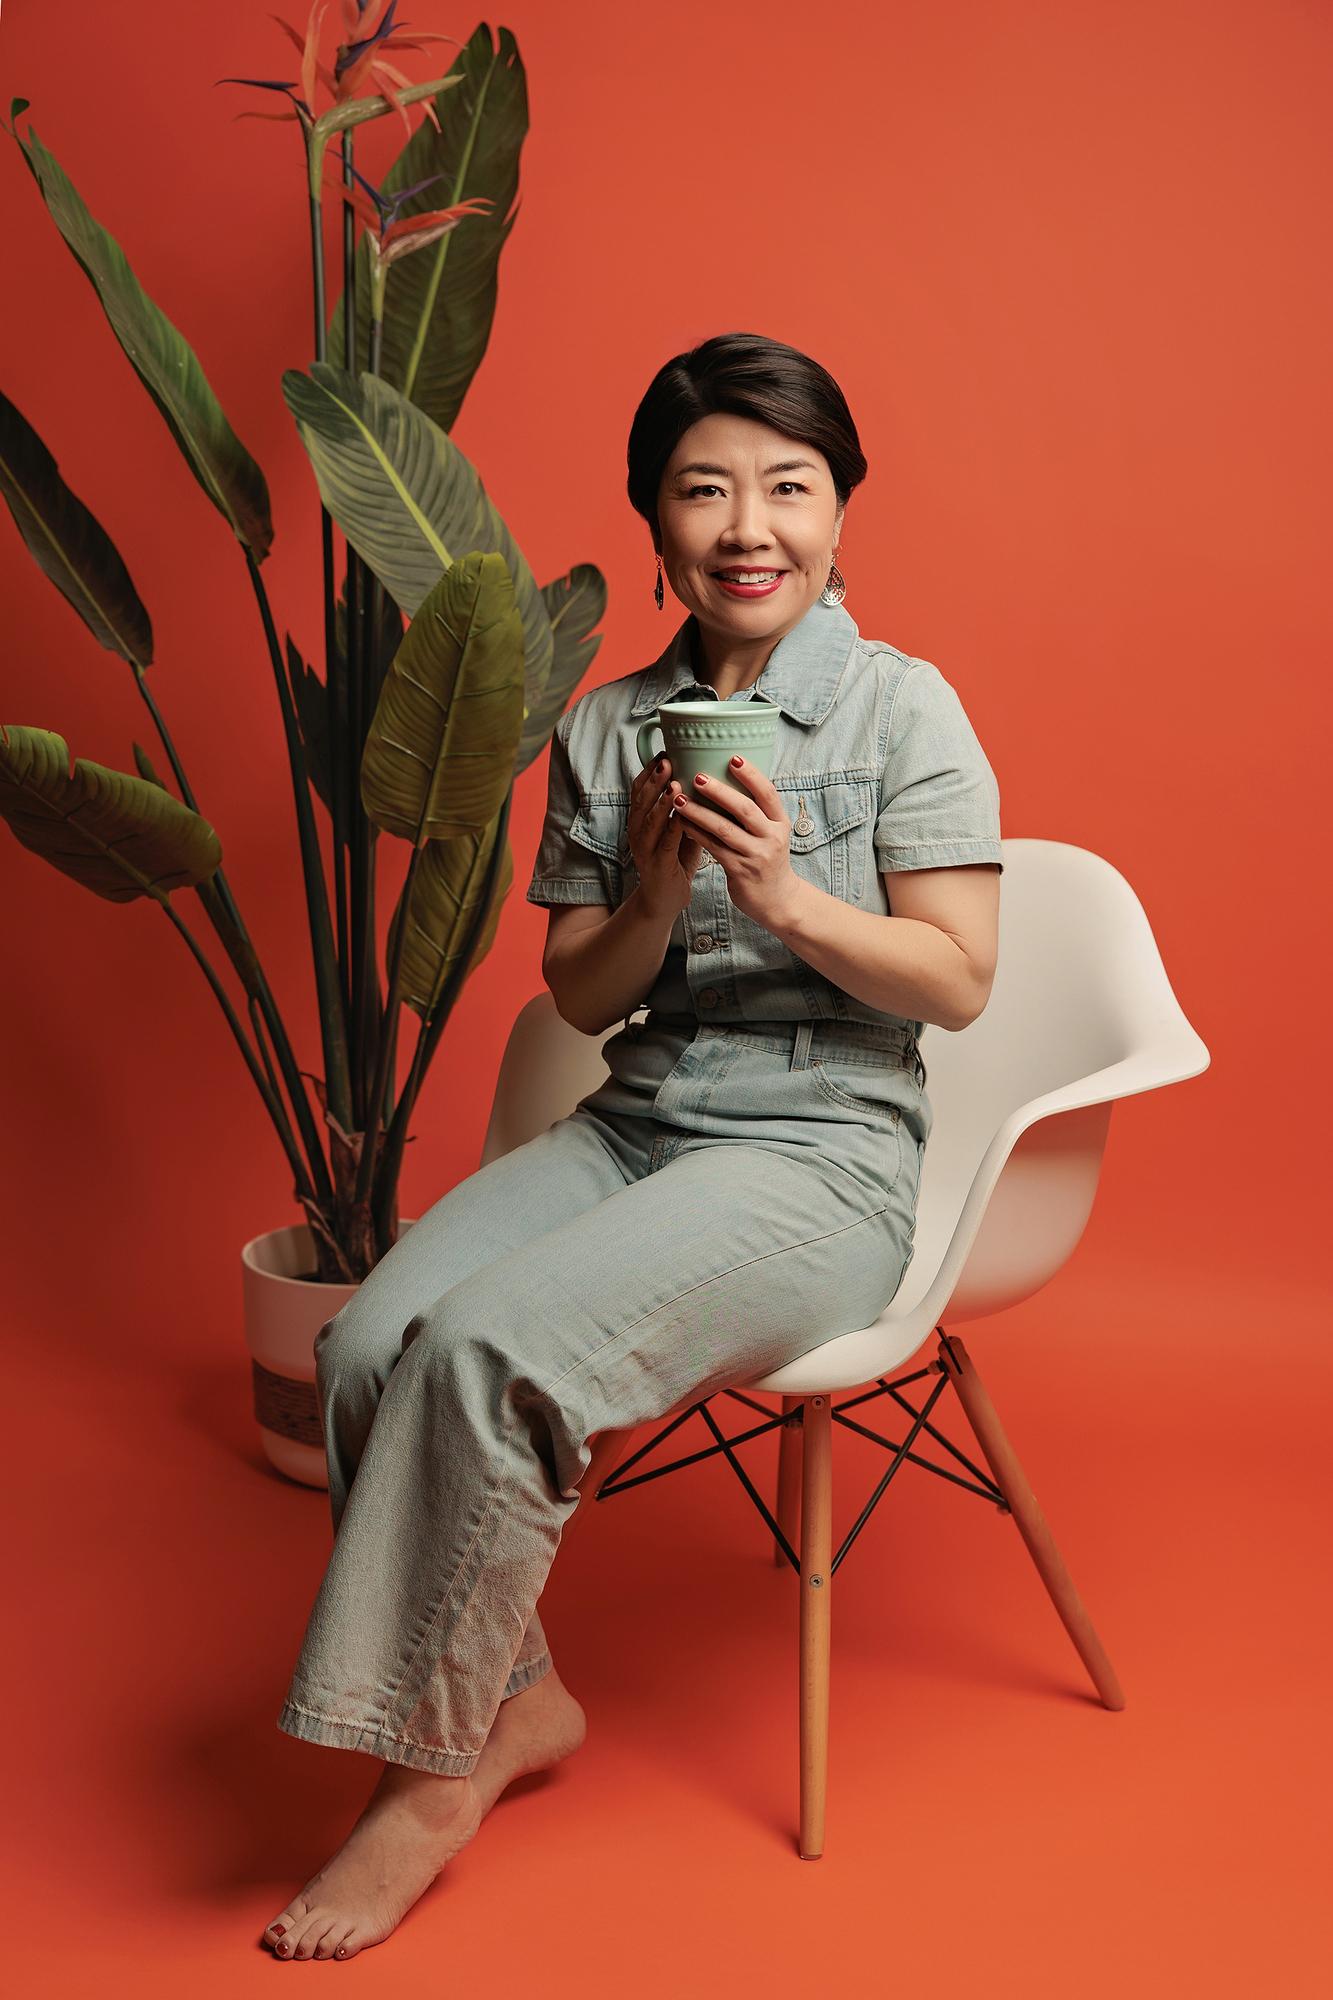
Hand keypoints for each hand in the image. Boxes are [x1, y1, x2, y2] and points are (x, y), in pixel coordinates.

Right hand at [626, 754, 706, 919]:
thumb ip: (687, 806)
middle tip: (667, 759)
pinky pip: (664, 844)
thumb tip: (708, 778)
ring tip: (674, 783)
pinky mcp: (657, 866)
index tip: (663, 751)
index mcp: (641, 819)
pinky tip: (682, 816)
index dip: (649, 770)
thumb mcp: (679, 828)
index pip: (640, 789)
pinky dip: (673, 828)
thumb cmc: (676, 859)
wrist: (665, 899)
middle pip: (641, 800)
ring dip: (662, 801)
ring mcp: (645, 849)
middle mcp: (638, 831)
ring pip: (650, 821)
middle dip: (654, 779)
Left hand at [668, 758, 800, 929]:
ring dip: (699, 813)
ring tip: (678, 799)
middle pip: (745, 809)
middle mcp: (771, 837)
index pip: (768, 793)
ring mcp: (756, 855)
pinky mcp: (740, 871)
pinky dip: (697, 834)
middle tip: (696, 777)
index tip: (733, 758)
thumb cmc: (768, 858)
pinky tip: (682, 823)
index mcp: (780, 822)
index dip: (751, 775)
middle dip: (719, 791)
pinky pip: (714, 848)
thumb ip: (756, 810)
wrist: (777, 900)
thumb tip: (730, 776)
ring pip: (724, 829)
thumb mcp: (771, 832)